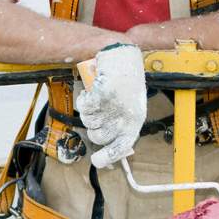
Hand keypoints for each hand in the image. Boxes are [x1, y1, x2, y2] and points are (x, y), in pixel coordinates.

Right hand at [76, 43, 146, 167]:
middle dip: (93, 126)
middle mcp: (126, 116)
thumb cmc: (127, 83)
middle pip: (97, 136)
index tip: (97, 161)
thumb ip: (122, 127)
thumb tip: (109, 152)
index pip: (121, 147)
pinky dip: (84, 99)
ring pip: (88, 122)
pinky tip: (92, 91)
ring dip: (89, 111)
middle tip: (99, 112)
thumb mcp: (131, 108)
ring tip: (99, 98)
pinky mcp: (102, 94)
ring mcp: (114, 106)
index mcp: (136, 121)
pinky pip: (83, 107)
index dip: (108, 157)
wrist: (123, 57)